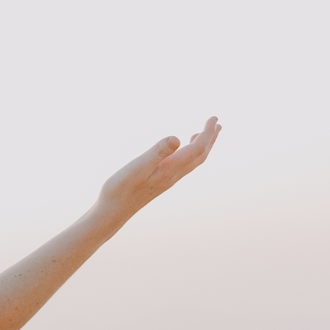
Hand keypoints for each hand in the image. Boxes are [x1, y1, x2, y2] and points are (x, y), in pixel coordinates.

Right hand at [97, 116, 220, 217]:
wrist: (112, 212)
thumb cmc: (120, 189)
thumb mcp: (137, 167)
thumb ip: (156, 152)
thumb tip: (177, 137)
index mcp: (170, 169)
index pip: (197, 149)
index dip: (207, 133)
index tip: (214, 117)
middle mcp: (173, 175)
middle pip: (200, 155)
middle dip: (210, 139)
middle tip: (217, 123)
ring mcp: (167, 179)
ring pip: (192, 161)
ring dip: (202, 147)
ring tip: (204, 134)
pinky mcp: (159, 181)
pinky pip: (182, 165)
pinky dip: (189, 154)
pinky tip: (180, 150)